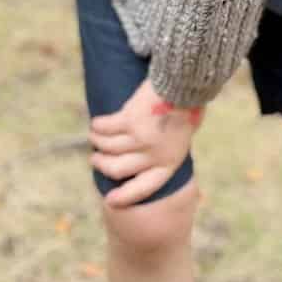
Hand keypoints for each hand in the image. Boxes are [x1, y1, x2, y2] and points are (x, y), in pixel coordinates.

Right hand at [89, 78, 202, 207]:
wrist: (186, 82)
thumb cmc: (187, 105)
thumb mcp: (182, 136)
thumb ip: (167, 150)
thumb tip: (148, 156)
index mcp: (169, 163)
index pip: (144, 187)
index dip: (125, 196)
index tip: (109, 199)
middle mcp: (153, 155)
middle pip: (117, 169)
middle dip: (102, 164)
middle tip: (95, 158)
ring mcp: (140, 138)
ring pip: (108, 147)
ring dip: (97, 142)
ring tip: (94, 136)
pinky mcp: (129, 120)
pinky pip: (105, 128)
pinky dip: (98, 126)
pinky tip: (96, 124)